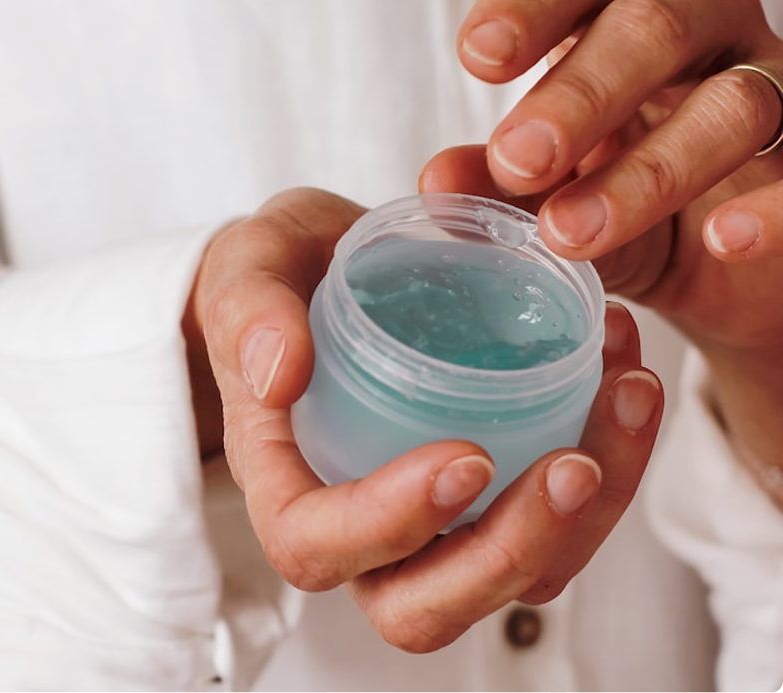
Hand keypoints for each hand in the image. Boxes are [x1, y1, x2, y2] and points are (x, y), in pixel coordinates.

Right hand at [191, 187, 662, 651]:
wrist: (328, 269)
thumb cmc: (279, 278)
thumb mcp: (249, 268)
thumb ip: (250, 311)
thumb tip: (280, 372)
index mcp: (286, 480)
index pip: (317, 546)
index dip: (391, 526)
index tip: (466, 456)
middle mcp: (358, 524)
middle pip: (424, 606)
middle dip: (509, 554)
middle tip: (575, 464)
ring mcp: (429, 519)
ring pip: (509, 575)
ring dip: (587, 513)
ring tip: (626, 394)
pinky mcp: (487, 490)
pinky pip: (553, 519)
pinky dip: (610, 461)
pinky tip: (624, 375)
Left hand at [423, 0, 782, 502]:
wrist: (722, 270)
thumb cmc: (627, 206)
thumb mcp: (556, 195)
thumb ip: (501, 188)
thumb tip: (435, 181)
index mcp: (626, 21)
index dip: (534, 7)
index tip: (480, 54)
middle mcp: (705, 35)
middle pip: (651, 29)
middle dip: (578, 95)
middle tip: (516, 160)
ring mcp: (772, 90)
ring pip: (732, 103)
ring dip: (648, 171)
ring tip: (569, 232)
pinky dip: (774, 208)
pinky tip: (724, 239)